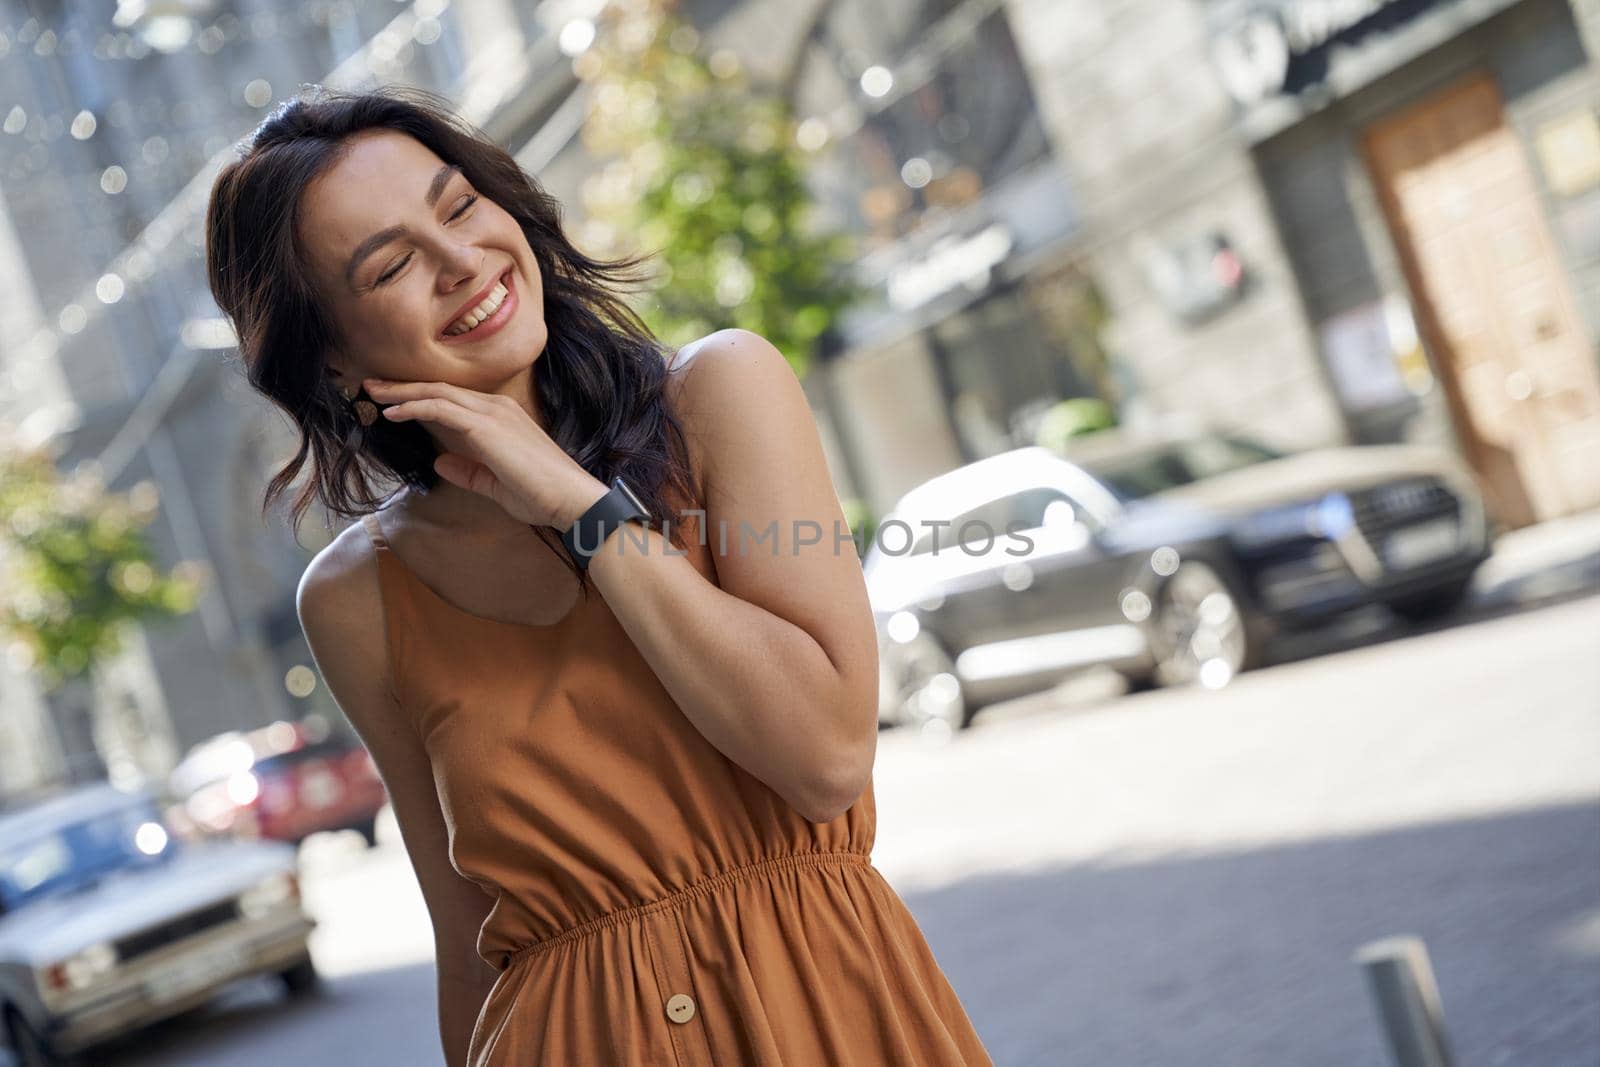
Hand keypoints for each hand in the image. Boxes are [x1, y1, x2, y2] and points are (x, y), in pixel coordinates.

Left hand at [363, 377, 607, 528]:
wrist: (570, 499)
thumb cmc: (541, 495)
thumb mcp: (496, 484)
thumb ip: (468, 471)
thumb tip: (439, 461)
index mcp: (501, 418)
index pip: (452, 400)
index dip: (419, 396)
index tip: (390, 400)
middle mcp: (496, 408)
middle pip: (440, 389)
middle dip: (402, 387)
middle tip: (370, 385)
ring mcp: (492, 414)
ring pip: (437, 393)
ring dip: (401, 392)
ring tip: (372, 392)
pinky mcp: (486, 427)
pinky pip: (441, 409)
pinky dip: (413, 406)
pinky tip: (392, 413)